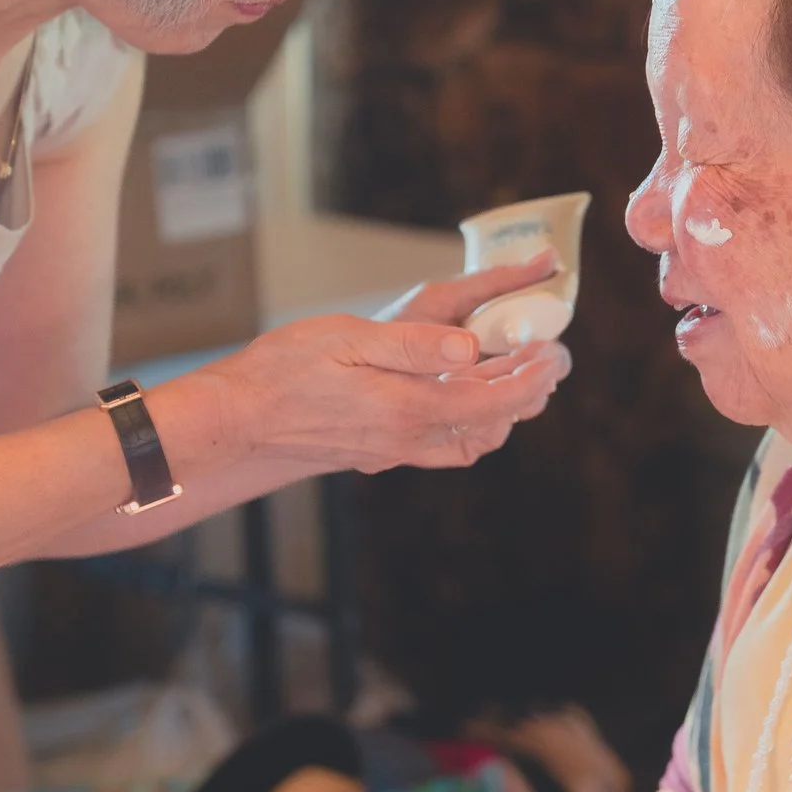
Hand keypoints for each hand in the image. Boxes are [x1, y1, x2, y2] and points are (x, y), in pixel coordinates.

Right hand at [185, 255, 571, 473]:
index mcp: (407, 410)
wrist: (237, 422)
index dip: (533, 378)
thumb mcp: (347, 339)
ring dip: (502, 412)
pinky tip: (464, 393)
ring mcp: (393, 451)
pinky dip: (469, 422)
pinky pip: (441, 446)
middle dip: (529, 393)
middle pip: (491, 426)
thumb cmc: (283, 371)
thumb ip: (412, 345)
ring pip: (469, 442)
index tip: (555, 351)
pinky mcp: (379, 452)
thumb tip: (471, 347)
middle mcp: (408, 440)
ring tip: (519, 372)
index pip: (494, 402)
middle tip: (550, 357)